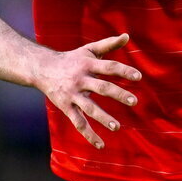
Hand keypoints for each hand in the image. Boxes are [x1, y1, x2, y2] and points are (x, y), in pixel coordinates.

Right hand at [33, 33, 140, 148]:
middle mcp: (81, 80)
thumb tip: (127, 36)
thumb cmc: (72, 59)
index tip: (139, 77)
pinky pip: (78, 123)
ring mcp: (72, 95)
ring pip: (89, 108)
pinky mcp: (66, 107)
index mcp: (88, 64)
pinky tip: (101, 145)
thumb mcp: (89, 49)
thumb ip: (108, 44)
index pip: (109, 67)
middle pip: (102, 87)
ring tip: (117, 127)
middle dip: (118, 94)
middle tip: (134, 101)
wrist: (42, 68)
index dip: (124, 71)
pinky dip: (89, 135)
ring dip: (103, 118)